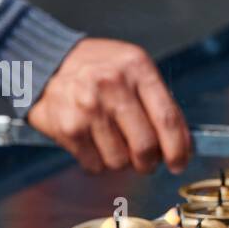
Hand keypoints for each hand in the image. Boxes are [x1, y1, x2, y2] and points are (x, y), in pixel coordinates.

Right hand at [27, 38, 191, 173]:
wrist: (45, 62)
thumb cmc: (99, 69)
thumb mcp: (133, 69)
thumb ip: (159, 102)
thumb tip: (184, 146)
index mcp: (137, 68)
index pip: (167, 119)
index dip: (178, 149)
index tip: (180, 164)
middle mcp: (112, 85)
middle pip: (145, 146)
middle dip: (150, 163)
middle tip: (147, 162)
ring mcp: (88, 107)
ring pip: (120, 161)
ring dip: (122, 163)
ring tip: (115, 145)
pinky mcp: (69, 127)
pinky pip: (95, 165)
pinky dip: (99, 163)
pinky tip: (94, 144)